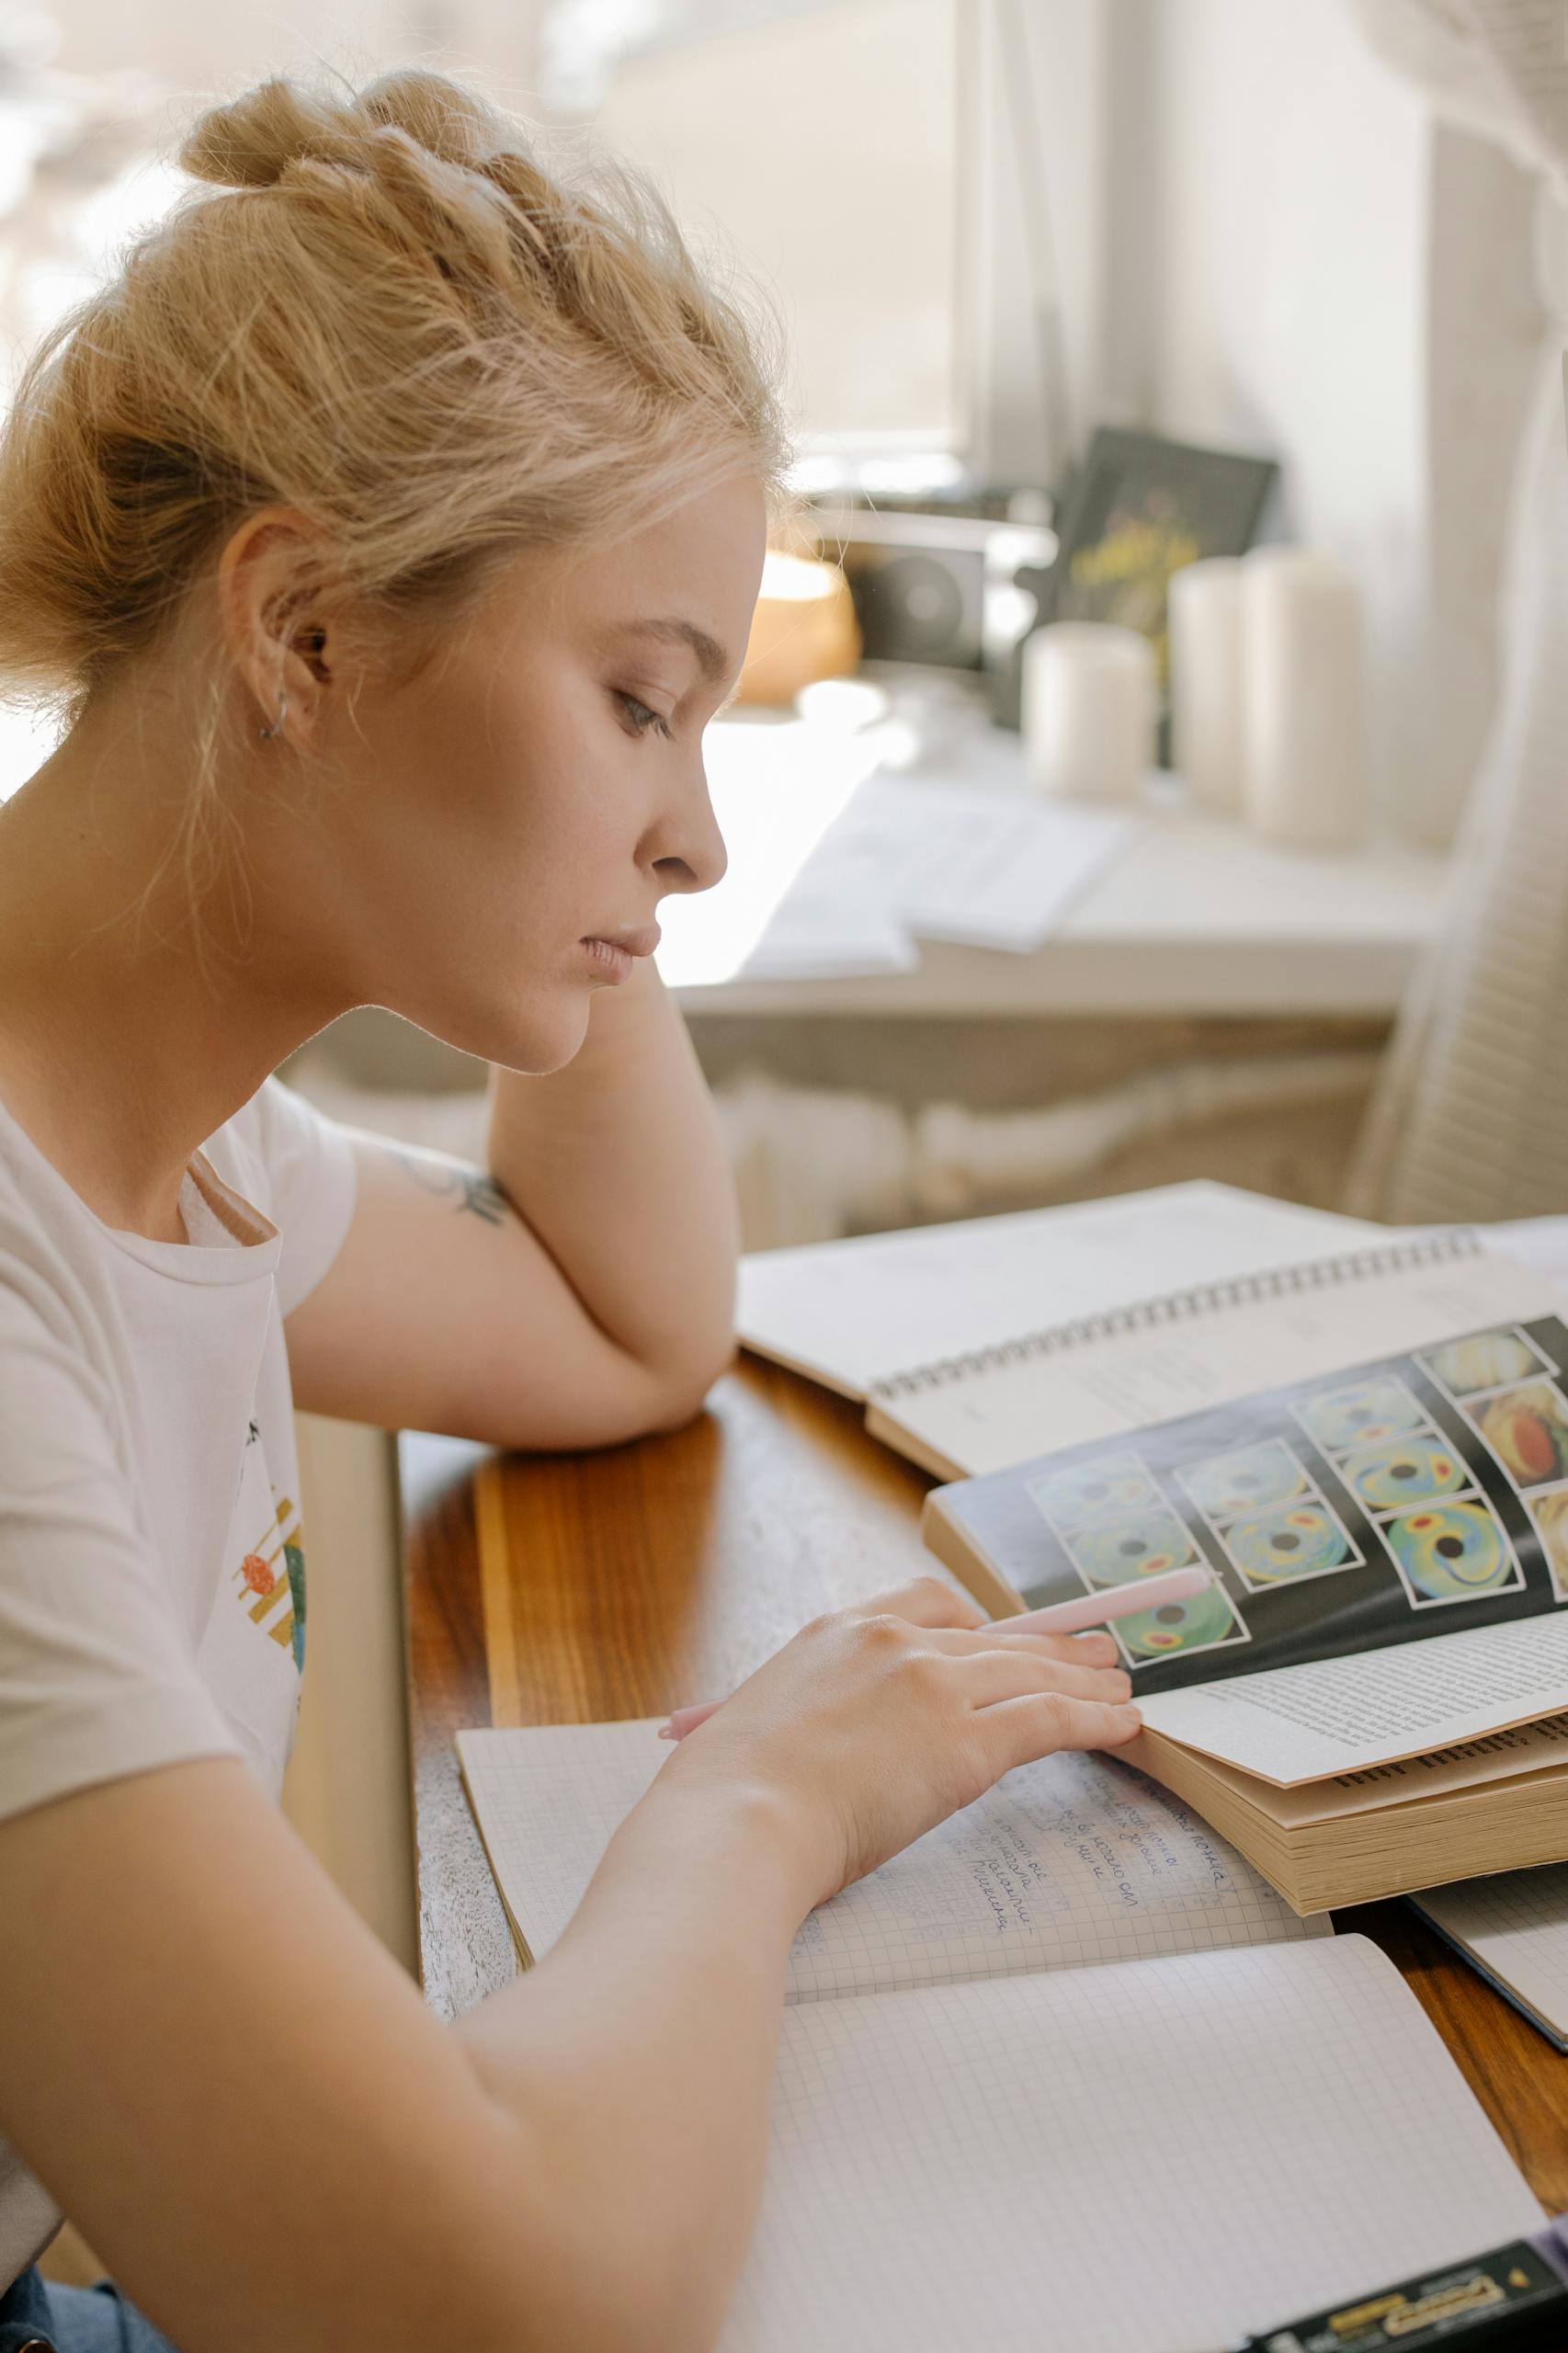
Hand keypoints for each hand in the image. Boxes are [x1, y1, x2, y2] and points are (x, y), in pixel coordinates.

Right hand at [658, 1576, 1140, 1908]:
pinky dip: (1094, 1719)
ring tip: (1118, 1688)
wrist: (738, 1821)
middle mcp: (893, 1641)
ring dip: (1086, 1680)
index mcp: (839, 1629)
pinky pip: (1050, 1719)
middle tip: (1092, 1653)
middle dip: (1052, 1646)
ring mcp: (933, 1686)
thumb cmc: (729, 1795)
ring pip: (1032, 1671)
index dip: (980, 1622)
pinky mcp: (966, 1743)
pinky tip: (1121, 1725)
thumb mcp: (765, 1719)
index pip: (929, 1602)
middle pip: (996, 1635)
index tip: (1005, 1635)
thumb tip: (833, 1743)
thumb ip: (815, 1711)